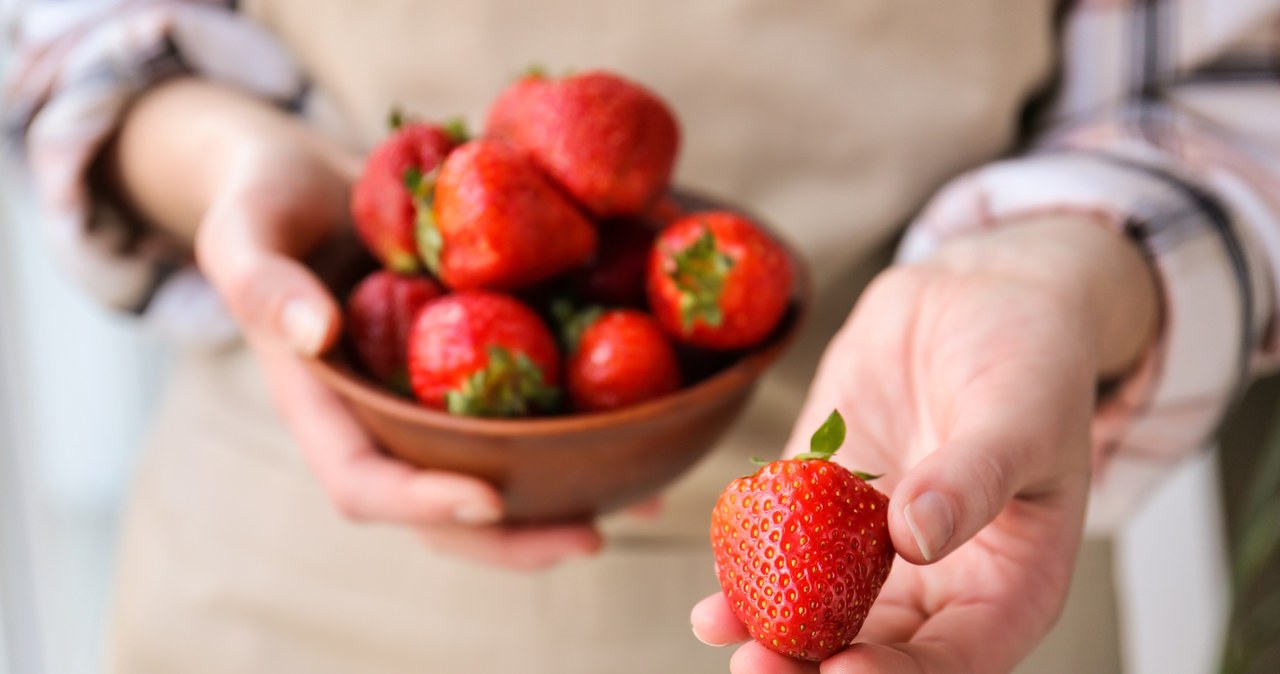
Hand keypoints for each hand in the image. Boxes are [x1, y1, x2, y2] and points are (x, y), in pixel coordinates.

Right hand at [111, 80, 600, 568]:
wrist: (315, 182)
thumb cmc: (268, 204)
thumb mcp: (247, 230)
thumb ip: (262, 281)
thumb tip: (313, 331)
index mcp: (324, 407)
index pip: (364, 483)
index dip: (423, 503)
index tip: (488, 498)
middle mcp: (384, 419)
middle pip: (442, 511)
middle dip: (513, 537)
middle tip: (588, 536)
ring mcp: (432, 400)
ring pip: (495, 475)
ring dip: (561, 499)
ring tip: (639, 501)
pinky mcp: (474, 367)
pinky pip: (525, 412)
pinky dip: (581, 431)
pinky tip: (649, 431)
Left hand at [691, 217, 1158, 671]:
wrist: (974, 298)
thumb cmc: (1029, 357)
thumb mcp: (1022, 412)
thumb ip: (975, 476)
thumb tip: (916, 539)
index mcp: (1008, 586)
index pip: (957, 660)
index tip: (843, 671)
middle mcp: (938, 583)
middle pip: (876, 652)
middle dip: (814, 667)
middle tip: (756, 666)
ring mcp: (873, 548)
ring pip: (820, 614)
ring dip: (771, 632)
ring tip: (720, 630)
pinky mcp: (822, 504)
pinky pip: (781, 550)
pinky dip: (747, 574)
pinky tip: (715, 594)